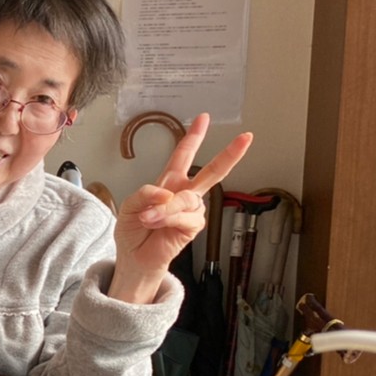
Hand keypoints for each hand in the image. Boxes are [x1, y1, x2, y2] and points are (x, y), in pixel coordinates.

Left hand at [111, 112, 252, 302]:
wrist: (135, 256)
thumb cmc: (134, 230)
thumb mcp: (130, 206)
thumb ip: (146, 194)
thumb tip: (166, 192)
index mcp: (170, 182)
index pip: (182, 155)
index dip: (193, 137)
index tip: (204, 118)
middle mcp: (184, 193)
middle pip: (211, 171)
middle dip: (229, 154)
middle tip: (245, 138)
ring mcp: (191, 210)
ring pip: (185, 199)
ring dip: (164, 209)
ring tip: (148, 218)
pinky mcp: (194, 226)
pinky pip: (185, 217)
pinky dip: (168, 218)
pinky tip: (156, 223)